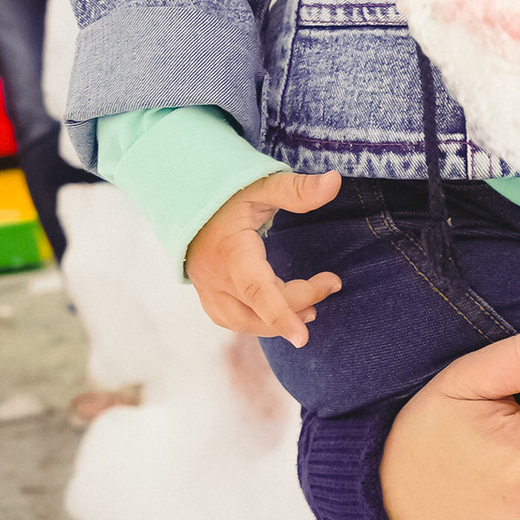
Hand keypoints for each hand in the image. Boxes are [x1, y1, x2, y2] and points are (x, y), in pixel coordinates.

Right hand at [184, 169, 344, 345]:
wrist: (183, 200)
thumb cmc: (225, 193)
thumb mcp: (261, 185)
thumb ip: (297, 189)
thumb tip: (335, 181)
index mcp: (229, 252)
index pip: (256, 291)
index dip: (280, 315)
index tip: (302, 338)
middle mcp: (215, 279)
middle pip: (258, 311)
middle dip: (298, 304)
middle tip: (330, 283)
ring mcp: (208, 292)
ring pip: (245, 322)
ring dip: (279, 319)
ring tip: (311, 306)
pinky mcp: (208, 297)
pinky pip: (236, 319)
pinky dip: (261, 318)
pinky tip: (283, 305)